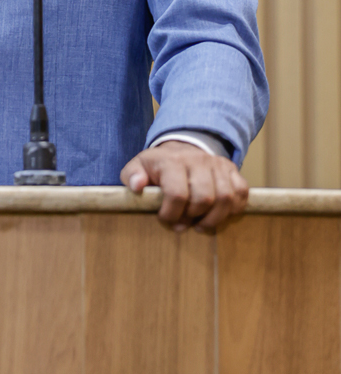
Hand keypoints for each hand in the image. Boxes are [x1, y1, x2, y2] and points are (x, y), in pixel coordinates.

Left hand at [120, 139, 247, 230]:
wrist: (180, 149)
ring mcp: (217, 164)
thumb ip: (131, 175)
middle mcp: (198, 160)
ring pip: (226, 197)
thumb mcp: (138, 166)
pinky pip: (242, 192)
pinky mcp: (232, 169)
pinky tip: (219, 215)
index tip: (166, 220)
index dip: (172, 214)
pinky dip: (234, 209)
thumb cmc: (157, 166)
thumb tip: (136, 186)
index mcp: (172, 161)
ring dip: (214, 218)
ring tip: (200, 224)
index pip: (177, 193)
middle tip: (184, 223)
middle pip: (205, 197)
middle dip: (193, 217)